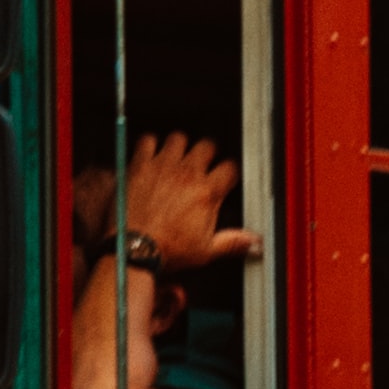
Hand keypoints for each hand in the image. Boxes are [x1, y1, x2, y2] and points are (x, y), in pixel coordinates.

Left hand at [100, 125, 256, 270]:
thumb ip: (233, 241)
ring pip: (179, 138)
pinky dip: (149, 145)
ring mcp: (163, 166)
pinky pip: (147, 141)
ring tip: (176, 157)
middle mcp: (187, 174)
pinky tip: (150, 154)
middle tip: (202, 163)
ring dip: (179, 146)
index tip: (224, 177)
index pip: (230, 168)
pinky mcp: (140, 166)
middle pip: (207, 145)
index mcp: (207, 192)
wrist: (134, 249)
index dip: (228, 171)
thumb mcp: (206, 250)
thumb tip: (254, 241)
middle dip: (207, 152)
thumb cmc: (168, 250)